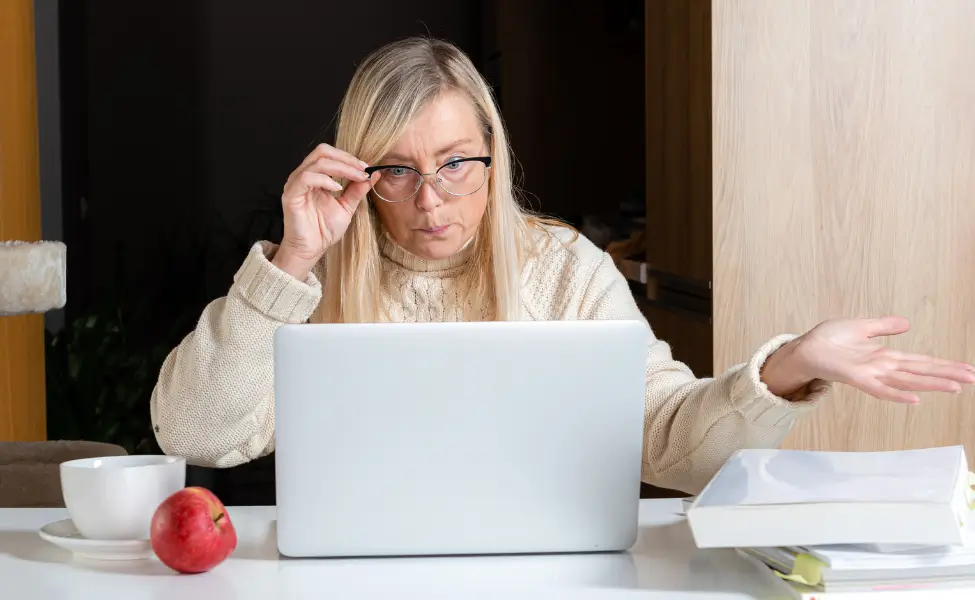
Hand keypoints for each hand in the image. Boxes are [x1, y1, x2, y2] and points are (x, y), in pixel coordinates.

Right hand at [272, 144, 377, 279]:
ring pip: (317, 162)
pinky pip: (306, 178)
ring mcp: (295, 184)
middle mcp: (303, 176)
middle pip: (322, 151)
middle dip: (346, 159)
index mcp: (315, 176)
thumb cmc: (324, 229)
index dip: (349, 158)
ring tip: (355, 177)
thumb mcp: (347, 206)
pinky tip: (337, 188)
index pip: (330, 155)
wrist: (311, 249)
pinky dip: (324, 180)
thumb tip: (374, 174)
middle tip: (362, 170)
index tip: (367, 168)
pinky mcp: (291, 194)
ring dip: (340, 167)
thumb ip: (357, 190)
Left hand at [760, 316, 974, 403]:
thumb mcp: (861, 327)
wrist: (805, 348)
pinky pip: (879, 388)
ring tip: (955, 387)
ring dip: (931, 384)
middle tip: (974, 379)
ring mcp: (871, 374)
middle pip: (921, 372)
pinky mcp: (856, 377)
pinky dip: (897, 394)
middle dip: (947, 375)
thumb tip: (907, 323)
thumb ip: (884, 327)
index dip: (944, 365)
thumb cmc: (828, 339)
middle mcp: (882, 367)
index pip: (921, 361)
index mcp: (885, 356)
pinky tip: (915, 399)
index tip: (968, 369)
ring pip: (907, 381)